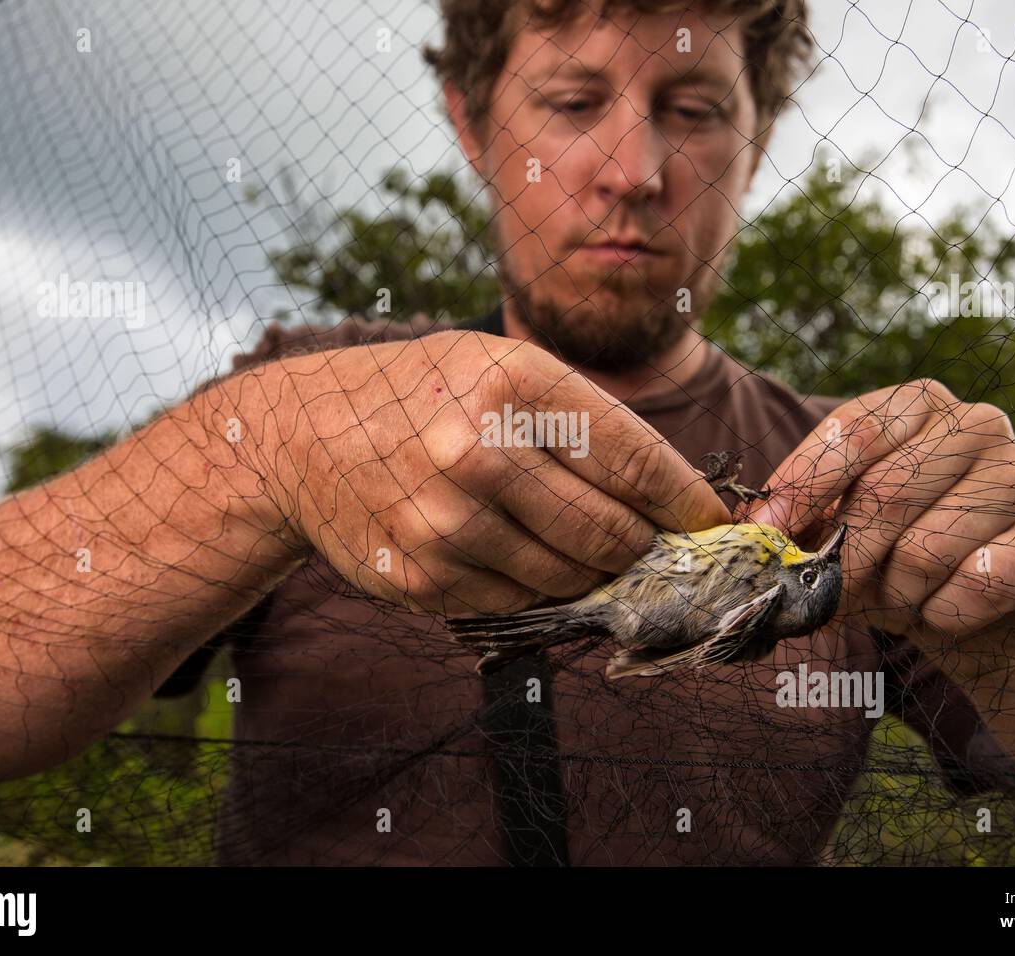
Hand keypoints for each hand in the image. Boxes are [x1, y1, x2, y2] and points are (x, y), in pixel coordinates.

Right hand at [224, 329, 729, 614]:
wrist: (303, 436)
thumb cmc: (421, 395)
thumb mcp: (499, 367)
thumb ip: (582, 420)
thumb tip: (669, 498)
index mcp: (514, 383)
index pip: (637, 462)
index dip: (688, 503)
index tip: (712, 522)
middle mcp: (480, 452)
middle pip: (613, 531)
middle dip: (643, 544)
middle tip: (646, 542)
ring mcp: (448, 522)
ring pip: (570, 576)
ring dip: (588, 569)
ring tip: (575, 543)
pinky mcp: (423, 578)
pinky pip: (518, 601)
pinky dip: (534, 585)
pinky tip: (514, 552)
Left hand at [739, 379, 1014, 650]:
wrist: (981, 620)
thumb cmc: (898, 559)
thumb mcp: (843, 528)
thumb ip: (804, 517)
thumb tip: (754, 530)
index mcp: (919, 405)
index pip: (855, 431)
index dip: (804, 484)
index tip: (768, 532)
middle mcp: (980, 423)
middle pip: (887, 492)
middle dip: (846, 557)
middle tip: (829, 593)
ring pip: (926, 548)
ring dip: (895, 594)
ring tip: (901, 598)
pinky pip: (975, 585)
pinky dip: (942, 615)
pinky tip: (947, 610)